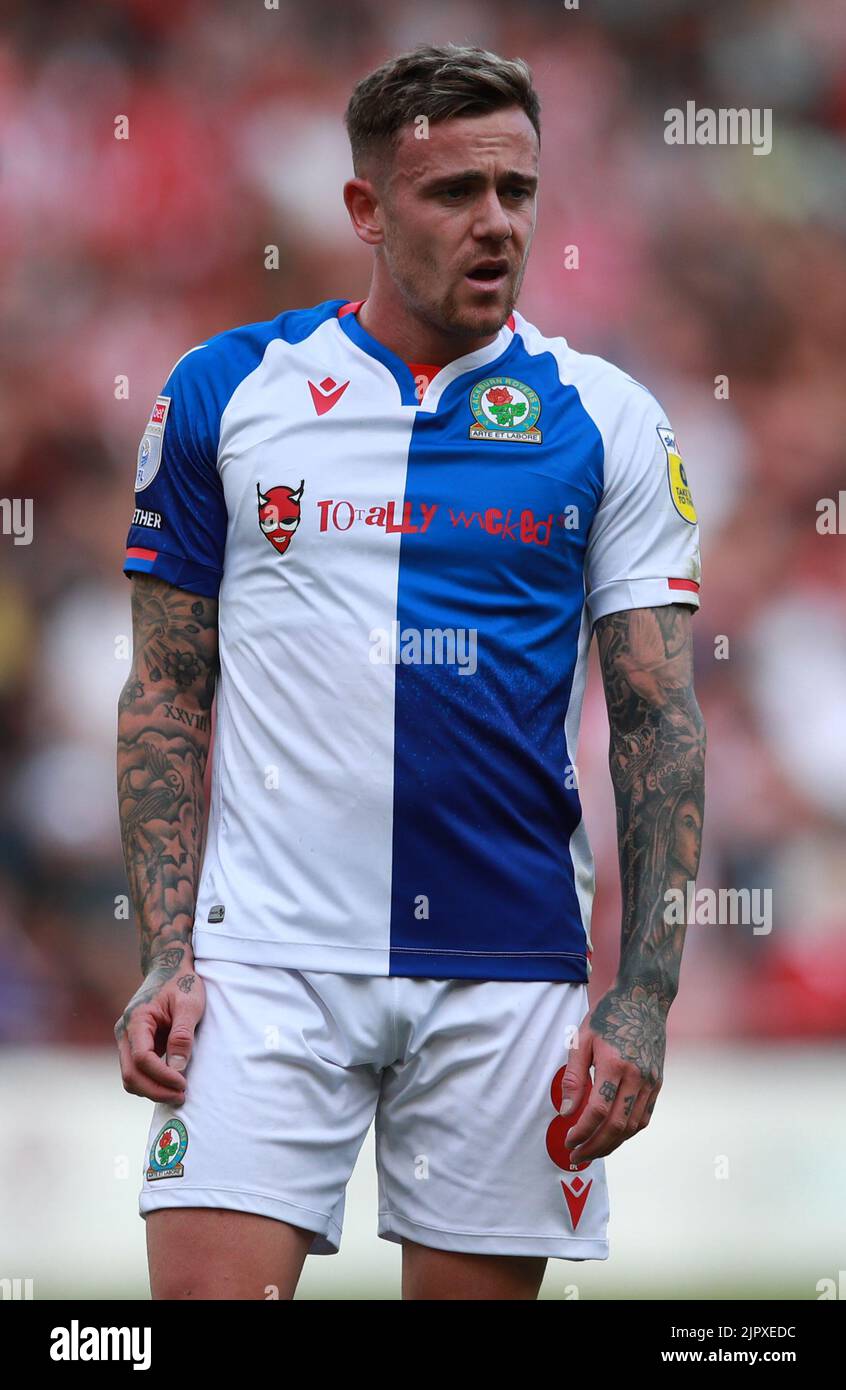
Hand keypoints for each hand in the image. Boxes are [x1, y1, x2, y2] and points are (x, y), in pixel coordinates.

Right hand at [114, 944, 204, 1104]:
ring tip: (179, 1093)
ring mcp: (126, 1040)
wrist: (169, 968)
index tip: (183, 1084)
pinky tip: (171, 1084)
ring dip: (152, 1090)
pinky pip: (137, 1071)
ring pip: (130, 1077)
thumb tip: (177, 1069)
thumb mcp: (189, 1005)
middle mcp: (125, 1032)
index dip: (162, 1077)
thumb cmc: (181, 984)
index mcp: (137, 1020)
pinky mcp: (134, 1045)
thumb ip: (182, 1035)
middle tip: (181, 1097)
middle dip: (155, 1091)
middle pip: (130, 1075)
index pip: (142, 1059)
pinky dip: (151, 1082)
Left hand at [558, 979, 668, 1162]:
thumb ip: (574, 1077)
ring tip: (592, 1149)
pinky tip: (613, 1134)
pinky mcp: (658, 1082)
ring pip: (633, 1126)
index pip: (598, 1111)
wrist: (644, 998)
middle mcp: (637, 1076)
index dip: (582, 1131)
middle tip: (577, 1156)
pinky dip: (629, 1131)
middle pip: (618, 1126)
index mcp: (615, 1064)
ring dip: (612, 1143)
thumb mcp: (582, 1039)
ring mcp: (651, 1081)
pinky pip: (644, 1116)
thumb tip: (566, 1111)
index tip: (568, 1141)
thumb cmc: (608, 1016)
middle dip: (595, 1146)